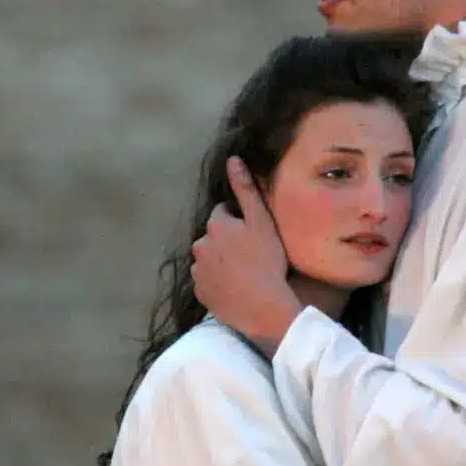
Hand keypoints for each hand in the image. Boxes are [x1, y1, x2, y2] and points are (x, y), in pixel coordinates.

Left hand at [191, 156, 302, 356]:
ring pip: (209, 258)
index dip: (240, 221)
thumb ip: (245, 189)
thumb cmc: (267, 261)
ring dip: (221, 260)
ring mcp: (198, 270)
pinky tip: (236, 286)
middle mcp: (200, 245)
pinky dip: (218, 280)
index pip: (223, 213)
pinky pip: (207, 280)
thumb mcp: (261, 221)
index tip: (255, 234)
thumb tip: (232, 159)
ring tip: (244, 271)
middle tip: (252, 253)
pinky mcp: (200, 292)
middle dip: (227, 240)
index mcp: (215, 225)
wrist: (263, 306)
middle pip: (214, 236)